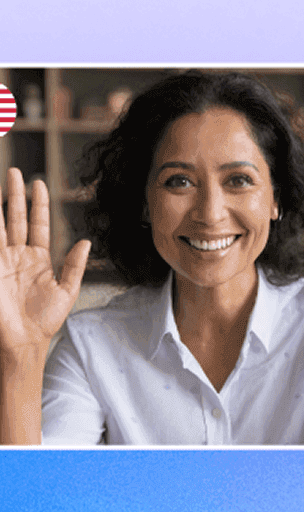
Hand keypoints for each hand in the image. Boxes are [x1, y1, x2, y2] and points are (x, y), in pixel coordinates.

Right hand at [0, 169, 89, 355]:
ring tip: (0, 181)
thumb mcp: (67, 291)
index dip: (37, 203)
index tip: (38, 182)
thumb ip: (75, 265)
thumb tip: (86, 241)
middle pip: (14, 218)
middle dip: (13, 195)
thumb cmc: (45, 320)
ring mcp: (2, 261)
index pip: (38, 223)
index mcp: (38, 258)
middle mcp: (17, 255)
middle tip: (14, 171)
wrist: (25, 340)